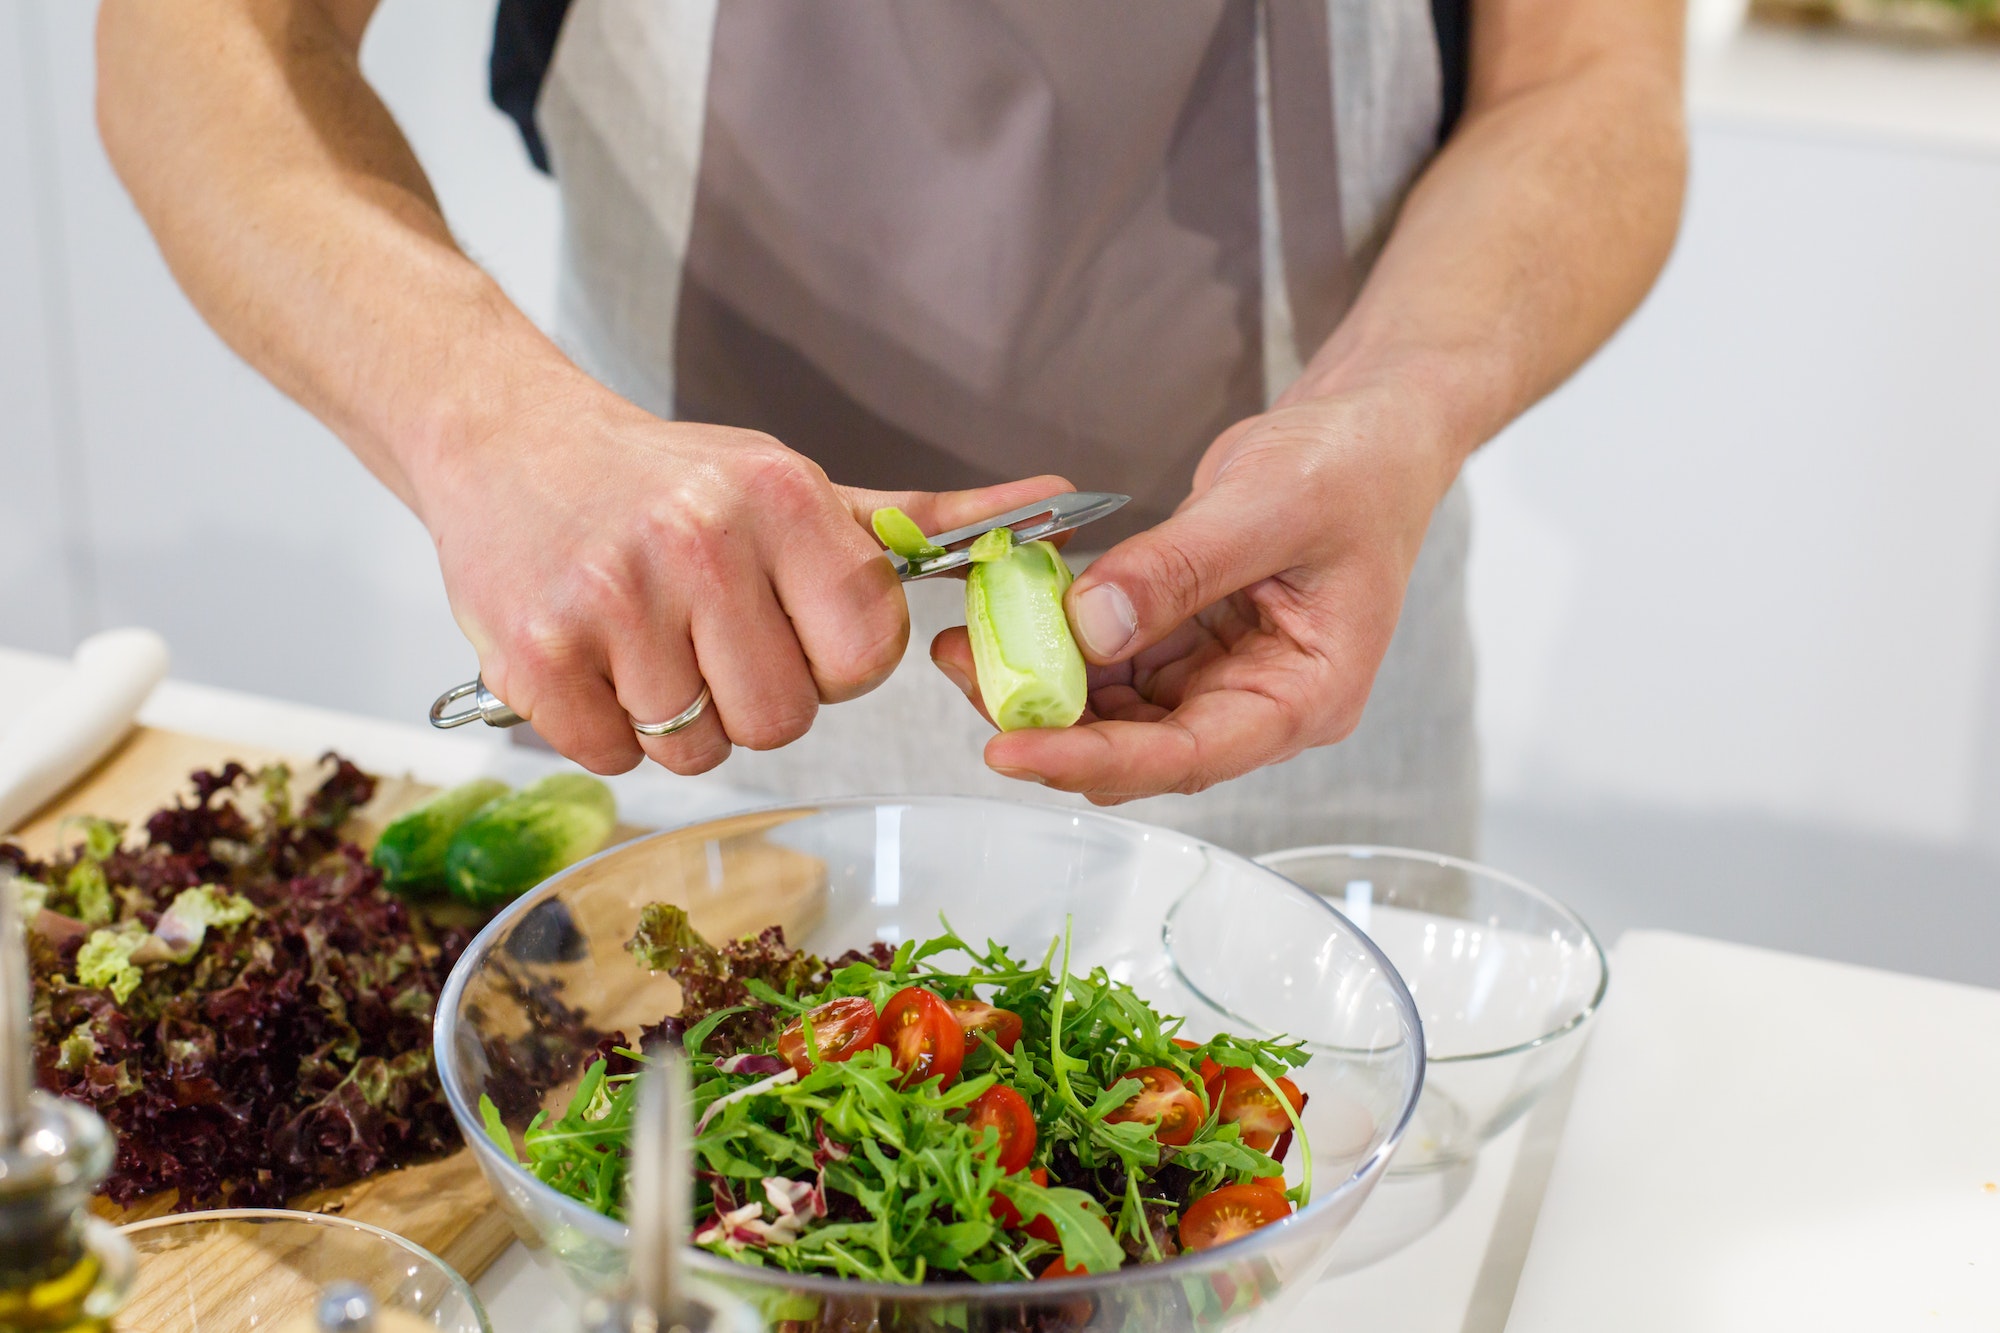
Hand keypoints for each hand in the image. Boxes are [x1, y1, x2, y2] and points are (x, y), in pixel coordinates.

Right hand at [416, 375, 1070, 774]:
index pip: (867, 654)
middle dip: (755, 698)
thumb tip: (1061, 505)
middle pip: (784, 720)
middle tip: (711, 639)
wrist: (507, 440)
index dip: (834, 663)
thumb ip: (925, 519)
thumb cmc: (670, 478)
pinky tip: (595, 659)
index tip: (792, 628)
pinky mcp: (535, 657)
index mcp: (779, 497)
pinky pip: (615, 759)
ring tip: (647, 641)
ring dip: (680, 719)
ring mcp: (610, 601)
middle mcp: (699, 542)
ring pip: (700, 749)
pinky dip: (608, 731)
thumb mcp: (799, 484)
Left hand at [931, 389, 1460, 801]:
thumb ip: (1179, 568)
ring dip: (1044, 684)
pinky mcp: (1188, 643)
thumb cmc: (1355, 467)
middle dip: (1052, 723)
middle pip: (1140, 745)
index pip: (1189, 757)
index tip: (1011, 747)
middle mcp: (1261, 703)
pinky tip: (1009, 615)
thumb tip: (1088, 625)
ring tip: (967, 644)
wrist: (1370, 428)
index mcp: (1306, 697)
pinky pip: (1113, 662)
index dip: (1094, 760)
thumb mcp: (1269, 504)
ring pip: (1115, 711)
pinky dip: (1061, 643)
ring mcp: (1221, 677)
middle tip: (967, 677)